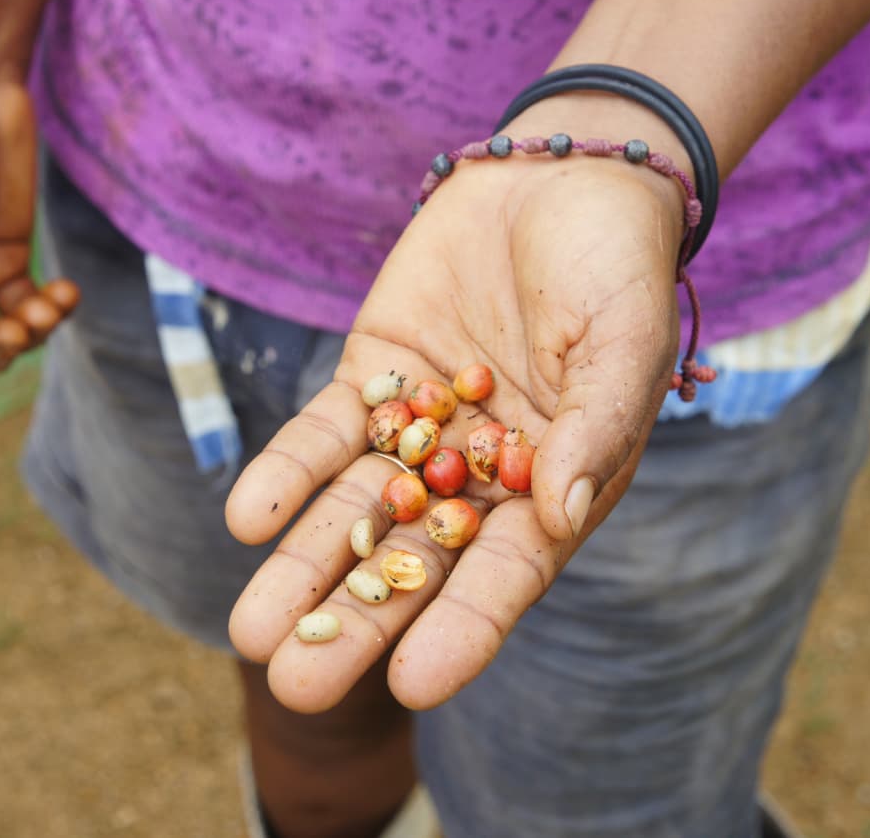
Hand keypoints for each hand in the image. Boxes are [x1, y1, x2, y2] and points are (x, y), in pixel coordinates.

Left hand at [226, 151, 684, 712]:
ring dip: (301, 569)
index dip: (462, 630)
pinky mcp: (371, 381)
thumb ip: (595, 426)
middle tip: (295, 691)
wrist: (557, 177)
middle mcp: (481, 478)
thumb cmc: (615, 266)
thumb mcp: (622, 342)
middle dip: (355, 624)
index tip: (413, 687)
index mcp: (554, 492)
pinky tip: (246, 518)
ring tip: (248, 631)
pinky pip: (323, 435)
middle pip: (413, 563)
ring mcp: (419, 434)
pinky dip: (285, 475)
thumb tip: (559, 511)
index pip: (506, 576)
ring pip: (355, 513)